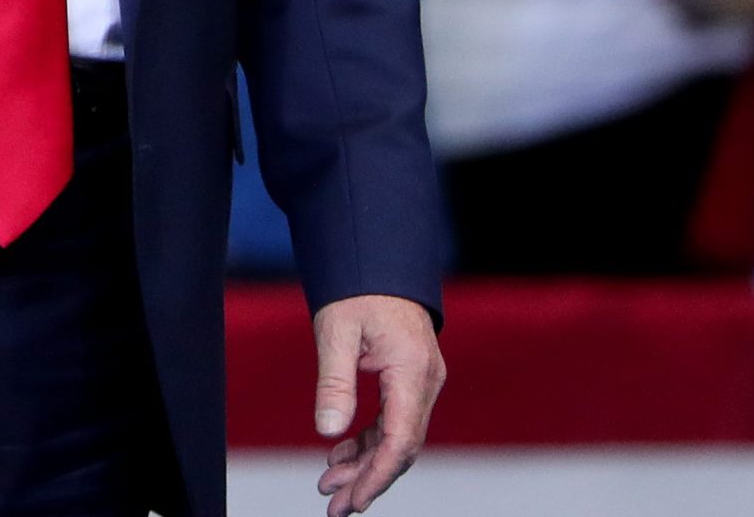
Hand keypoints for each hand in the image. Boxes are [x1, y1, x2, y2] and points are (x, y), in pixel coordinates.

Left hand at [315, 294, 442, 516]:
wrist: (377, 260)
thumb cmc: (358, 289)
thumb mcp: (336, 331)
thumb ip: (334, 382)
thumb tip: (327, 433)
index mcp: (413, 370)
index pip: (401, 440)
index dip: (377, 476)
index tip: (352, 502)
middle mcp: (426, 381)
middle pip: (401, 447)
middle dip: (368, 479)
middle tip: (334, 506)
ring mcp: (422, 382)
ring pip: (397, 438)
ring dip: (365, 463)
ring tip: (328, 484)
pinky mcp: (411, 381)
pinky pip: (394, 422)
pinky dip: (369, 441)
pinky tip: (341, 455)